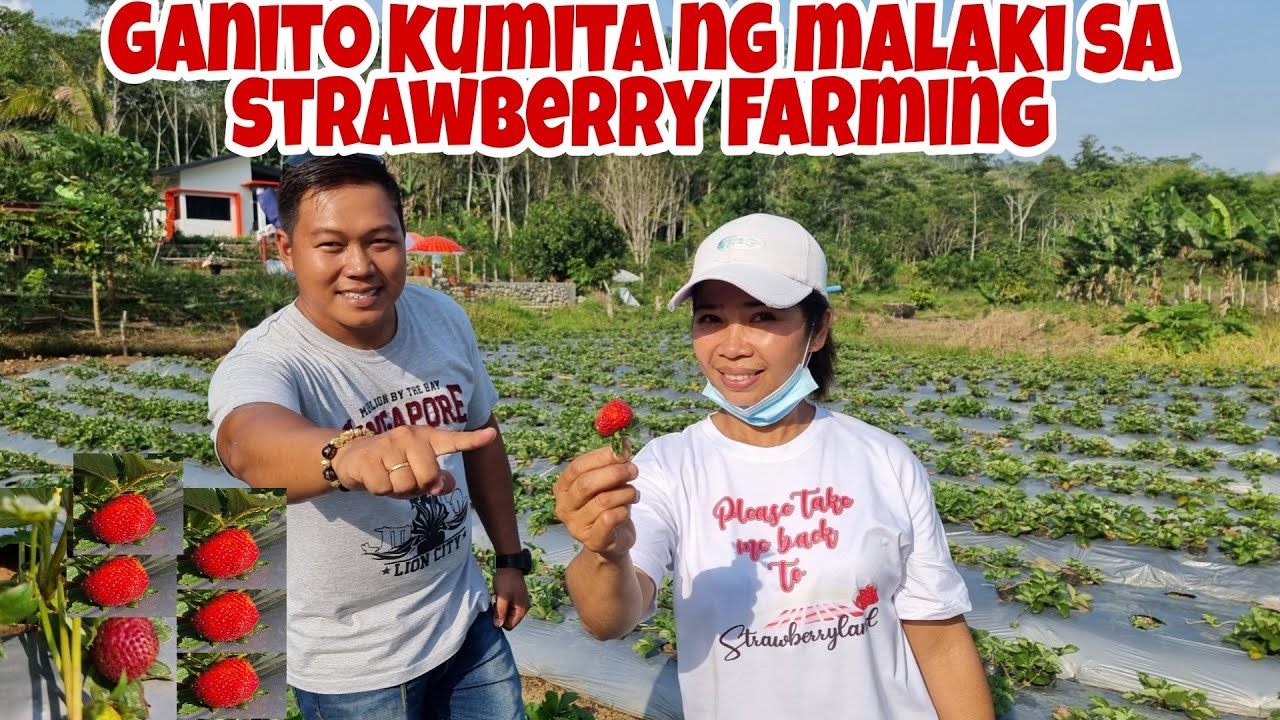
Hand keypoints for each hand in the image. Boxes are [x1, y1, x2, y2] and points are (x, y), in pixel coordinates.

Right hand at [332, 425, 496, 498]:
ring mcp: (387, 445)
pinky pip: (383, 489)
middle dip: (419, 487)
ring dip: (398, 491)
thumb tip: (443, 486)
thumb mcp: (419, 471)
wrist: (352, 457)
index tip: (491, 435)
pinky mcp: (368, 457)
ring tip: (389, 478)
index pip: (453, 440)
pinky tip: (374, 478)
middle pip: (428, 476)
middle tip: (406, 480)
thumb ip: (437, 479)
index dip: (472, 440)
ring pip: (405, 485)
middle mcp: (409, 436)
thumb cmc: (394, 466)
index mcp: (427, 438)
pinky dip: (380, 491)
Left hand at [492, 568, 529, 629]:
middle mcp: (523, 608)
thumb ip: (500, 612)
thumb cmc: (506, 581)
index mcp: (522, 609)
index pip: (510, 625)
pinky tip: (499, 597)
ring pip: (508, 614)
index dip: (501, 621)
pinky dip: (502, 604)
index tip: (496, 610)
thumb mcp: (502, 597)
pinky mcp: (516, 599)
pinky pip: (508, 607)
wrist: (509, 566)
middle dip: (501, 614)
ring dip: (501, 609)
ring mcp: (520, 603)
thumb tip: (498, 626)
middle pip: (509, 620)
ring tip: (497, 599)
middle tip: (496, 603)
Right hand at [553, 446, 639, 560]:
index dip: (601, 457)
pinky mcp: (592, 541)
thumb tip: (624, 444)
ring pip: (603, 501)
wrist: (612, 540)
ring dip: (625, 493)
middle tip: (633, 470)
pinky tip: (627, 510)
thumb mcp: (608, 482)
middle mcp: (564, 507)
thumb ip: (612, 464)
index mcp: (563, 488)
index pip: (577, 467)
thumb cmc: (608, 505)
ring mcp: (575, 526)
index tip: (622, 451)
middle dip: (614, 473)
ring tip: (634, 494)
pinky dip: (624, 511)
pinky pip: (609, 519)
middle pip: (587, 483)